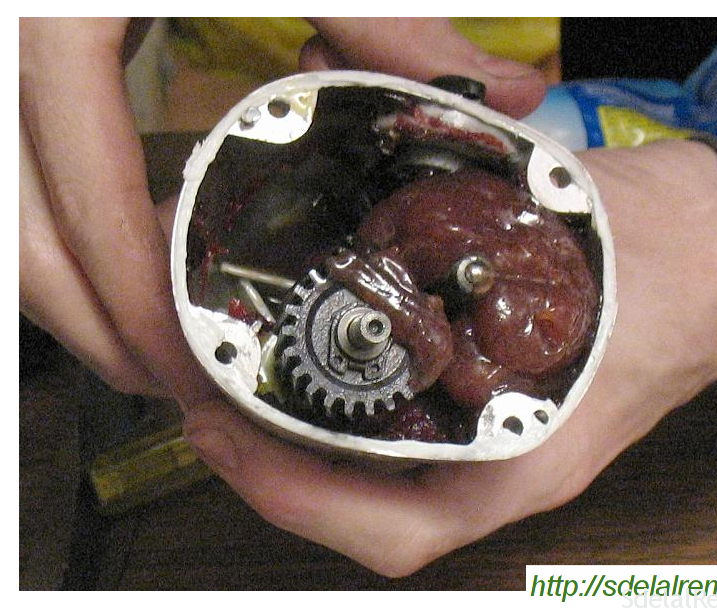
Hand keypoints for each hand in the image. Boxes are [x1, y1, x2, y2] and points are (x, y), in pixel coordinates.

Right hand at [20, 18, 546, 401]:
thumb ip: (383, 17)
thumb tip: (499, 97)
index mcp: (53, 12)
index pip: (77, 187)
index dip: (131, 288)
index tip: (190, 354)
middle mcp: (5, 50)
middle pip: (14, 233)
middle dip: (92, 327)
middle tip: (176, 385)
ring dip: (67, 301)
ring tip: (148, 353)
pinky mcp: (13, 68)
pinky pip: (7, 183)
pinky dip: (52, 240)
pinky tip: (113, 267)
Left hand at [182, 140, 716, 575]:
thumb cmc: (676, 257)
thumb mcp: (575, 236)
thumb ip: (468, 214)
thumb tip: (375, 162)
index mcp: (529, 454)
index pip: (393, 530)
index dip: (290, 495)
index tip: (220, 432)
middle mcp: (504, 461)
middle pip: (364, 508)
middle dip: (271, 467)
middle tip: (206, 398)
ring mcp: (499, 439)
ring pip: (376, 478)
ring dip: (299, 443)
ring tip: (238, 383)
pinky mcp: (497, 407)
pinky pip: (402, 435)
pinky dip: (345, 412)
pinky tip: (313, 361)